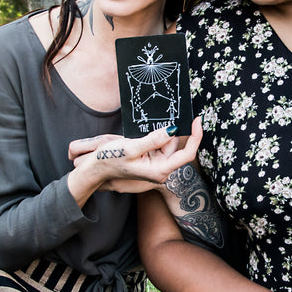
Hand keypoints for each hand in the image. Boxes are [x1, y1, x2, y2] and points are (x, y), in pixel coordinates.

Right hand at [69, 118, 202, 194]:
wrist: (95, 168)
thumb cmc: (110, 160)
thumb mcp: (132, 147)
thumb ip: (154, 139)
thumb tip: (174, 129)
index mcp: (160, 170)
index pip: (187, 154)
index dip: (195, 137)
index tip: (197, 120)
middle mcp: (160, 169)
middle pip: (175, 147)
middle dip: (168, 133)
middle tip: (152, 128)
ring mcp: (155, 164)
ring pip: (167, 144)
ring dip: (159, 135)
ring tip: (140, 137)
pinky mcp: (149, 158)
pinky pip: (158, 144)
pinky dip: (154, 137)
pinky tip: (140, 137)